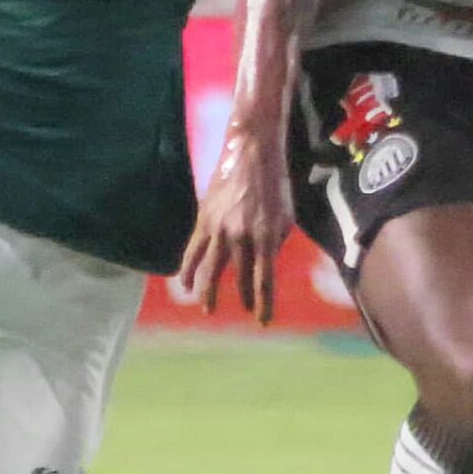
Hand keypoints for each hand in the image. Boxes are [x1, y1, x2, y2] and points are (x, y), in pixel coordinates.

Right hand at [177, 120, 295, 322]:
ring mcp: (219, 228)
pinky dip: (188, 270)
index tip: (263, 321)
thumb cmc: (275, 183)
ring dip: (209, 292)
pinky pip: (193, 250)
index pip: (264, 281)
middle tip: (245, 311)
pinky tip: (186, 284)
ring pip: (210, 269)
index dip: (264, 304)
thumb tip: (264, 263)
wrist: (251, 151)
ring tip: (209, 308)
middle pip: (240, 278)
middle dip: (243, 298)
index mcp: (266, 236)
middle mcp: (241, 236)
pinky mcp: (204, 219)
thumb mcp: (286, 216)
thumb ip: (276, 242)